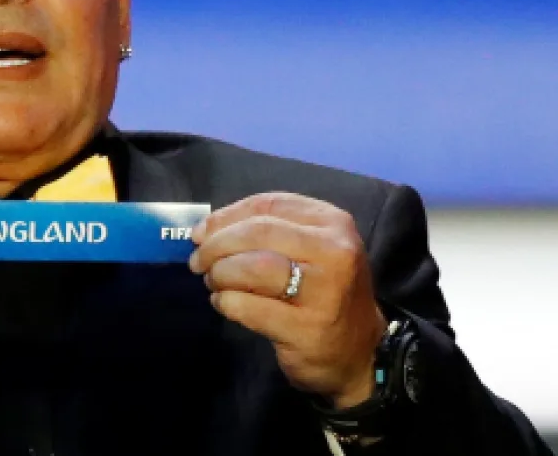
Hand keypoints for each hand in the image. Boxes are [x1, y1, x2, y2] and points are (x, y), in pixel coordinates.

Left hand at [189, 192, 385, 408]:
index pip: (269, 205)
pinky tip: (224, 303)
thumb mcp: (309, 250)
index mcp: (333, 223)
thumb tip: (205, 229)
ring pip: (254, 266)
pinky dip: (227, 302)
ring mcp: (325, 291)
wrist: (359, 353)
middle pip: (259, 233)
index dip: (226, 216)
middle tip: (198, 261)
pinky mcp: (307, 328)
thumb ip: (265, 232)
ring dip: (221, 273)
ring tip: (214, 282)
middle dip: (217, 245)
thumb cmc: (323, 293)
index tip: (201, 232)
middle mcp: (335, 251)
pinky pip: (250, 307)